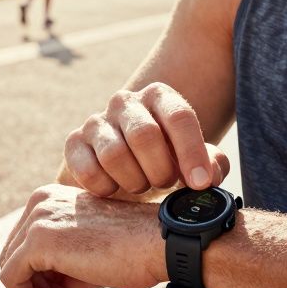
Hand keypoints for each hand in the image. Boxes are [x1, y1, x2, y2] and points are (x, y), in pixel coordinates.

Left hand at [0, 184, 163, 287]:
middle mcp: (40, 201)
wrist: (159, 244)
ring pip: (9, 266)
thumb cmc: (133, 249)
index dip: (38, 274)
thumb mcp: (86, 253)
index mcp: (52, 198)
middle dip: (34, 285)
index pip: (24, 241)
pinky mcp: (38, 241)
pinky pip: (11, 277)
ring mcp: (38, 218)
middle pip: (13, 253)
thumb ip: (58, 265)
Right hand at [64, 82, 230, 197]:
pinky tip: (116, 190)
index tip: (199, 184)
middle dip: (160, 170)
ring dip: (134, 181)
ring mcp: (96, 121)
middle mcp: (125, 102)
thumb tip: (208, 177)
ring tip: (142, 185)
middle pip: (145, 135)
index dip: (191, 153)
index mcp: (159, 97)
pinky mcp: (74, 143)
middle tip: (165, 184)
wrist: (123, 170)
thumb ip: (212, 164)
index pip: (179, 116)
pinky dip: (106, 189)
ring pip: (114, 155)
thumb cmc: (166, 162)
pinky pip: (88, 171)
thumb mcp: (195, 162)